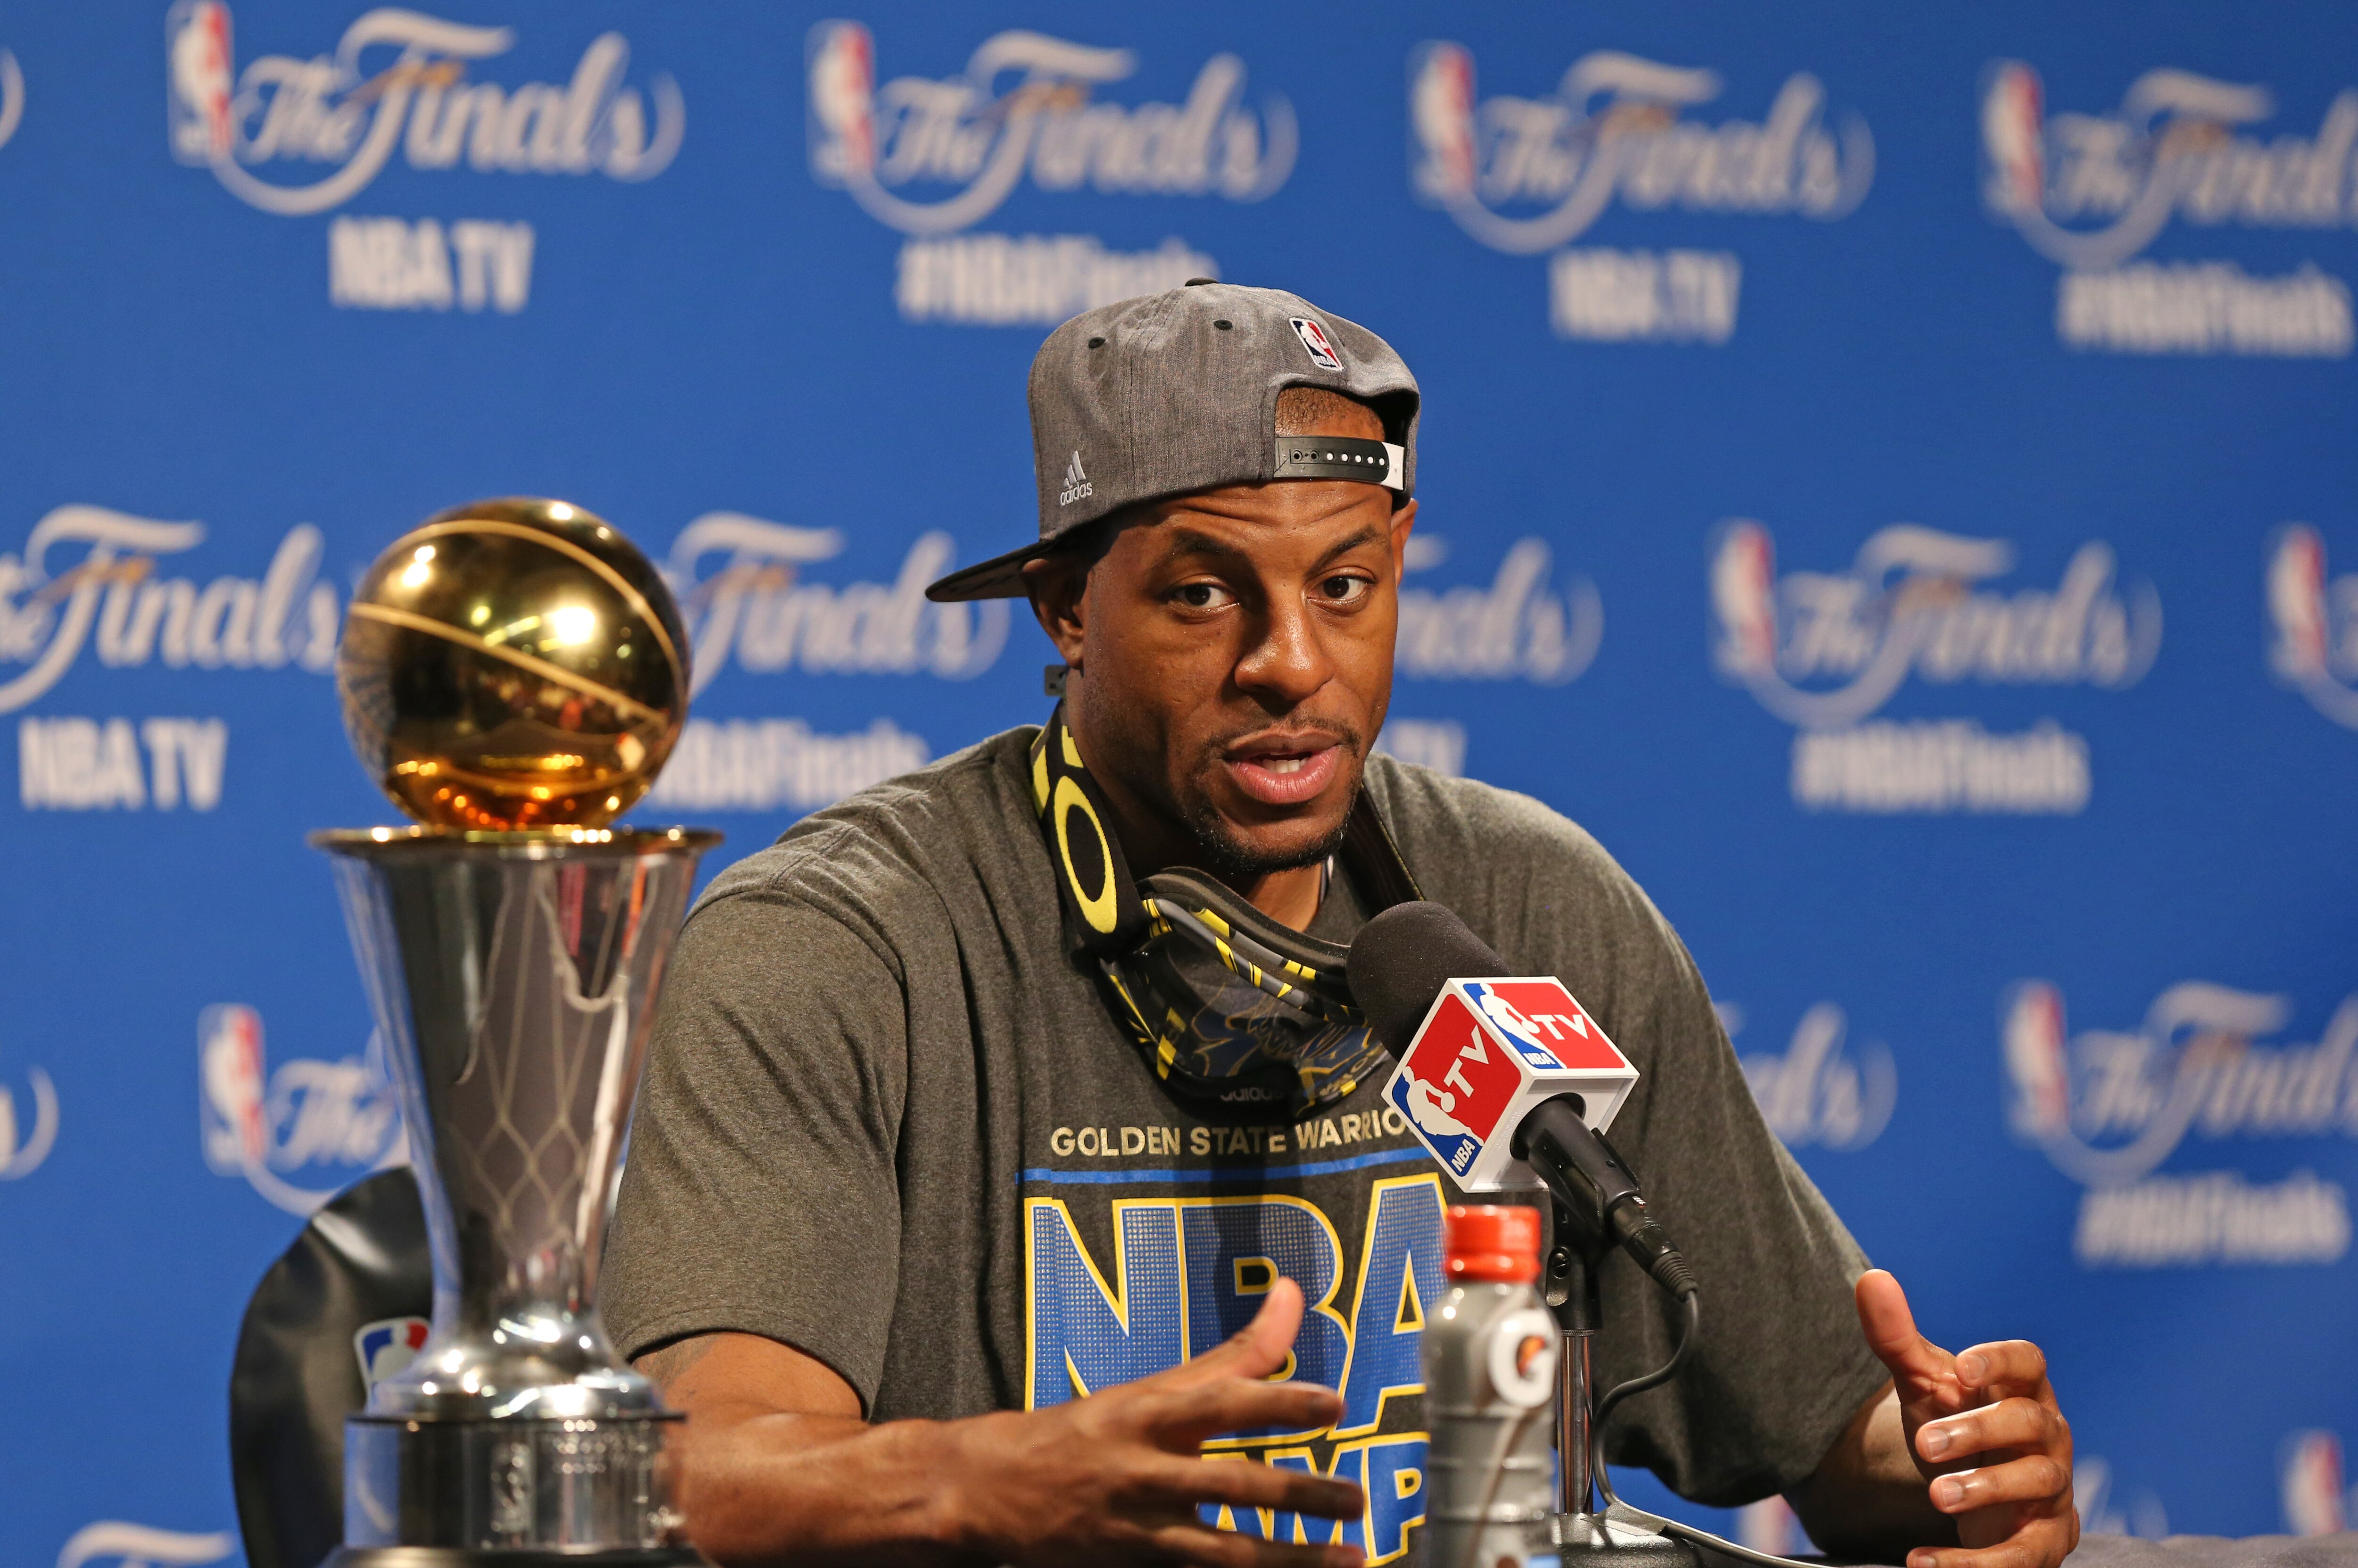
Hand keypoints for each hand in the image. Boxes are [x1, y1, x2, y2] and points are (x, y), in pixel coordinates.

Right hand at [943, 1276, 1363, 1567]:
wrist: (989, 1490)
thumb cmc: (1090, 1431)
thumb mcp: (1155, 1388)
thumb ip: (1234, 1353)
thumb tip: (1293, 1292)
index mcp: (1149, 1415)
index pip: (1220, 1401)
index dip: (1277, 1400)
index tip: (1333, 1402)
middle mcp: (1144, 1471)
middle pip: (1231, 1485)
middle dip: (1300, 1495)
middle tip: (1359, 1500)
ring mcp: (1137, 1530)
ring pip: (1223, 1552)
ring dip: (1290, 1559)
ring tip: (1353, 1559)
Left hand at [1855, 1269, 2076, 1567]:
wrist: (1980, 1492)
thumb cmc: (1958, 1425)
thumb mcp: (1926, 1384)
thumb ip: (1897, 1337)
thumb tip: (1871, 1279)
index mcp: (2021, 1388)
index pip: (2029, 1362)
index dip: (2001, 1361)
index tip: (1963, 1369)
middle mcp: (2047, 1436)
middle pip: (2030, 1423)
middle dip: (1980, 1431)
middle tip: (1925, 1443)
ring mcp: (2051, 1489)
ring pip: (2036, 1484)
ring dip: (1986, 1490)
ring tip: (1936, 1497)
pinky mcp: (2045, 1541)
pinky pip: (2022, 1554)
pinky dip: (1975, 1563)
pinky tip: (1924, 1562)